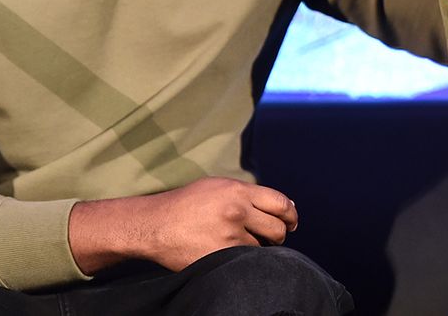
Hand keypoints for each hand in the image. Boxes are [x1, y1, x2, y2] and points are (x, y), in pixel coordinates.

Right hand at [69, 176, 298, 273]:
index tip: (292, 223)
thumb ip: (248, 194)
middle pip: (277, 228)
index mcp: (238, 191)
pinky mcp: (220, 256)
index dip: (291, 215)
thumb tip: (283, 206)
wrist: (155, 225)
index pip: (280, 203)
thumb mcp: (217, 187)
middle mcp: (237, 211)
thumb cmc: (187, 204)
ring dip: (259, 249)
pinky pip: (245, 261)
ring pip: (262, 247)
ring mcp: (229, 235)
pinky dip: (244, 260)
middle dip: (278, 235)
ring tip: (243, 245)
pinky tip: (233, 256)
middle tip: (272, 238)